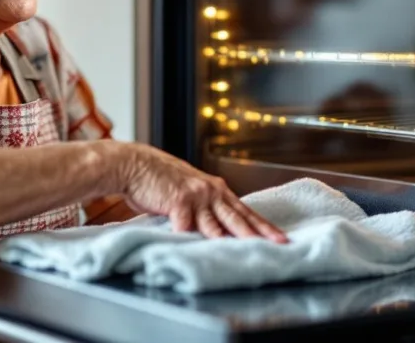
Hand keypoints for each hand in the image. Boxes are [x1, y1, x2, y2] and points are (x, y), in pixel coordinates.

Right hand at [114, 143, 287, 242]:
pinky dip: (194, 238)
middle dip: (260, 232)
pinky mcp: (178, 202)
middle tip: (279, 244)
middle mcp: (210, 191)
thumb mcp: (188, 189)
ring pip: (219, 223)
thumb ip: (203, 204)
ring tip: (251, 250)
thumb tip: (215, 224)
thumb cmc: (158, 179)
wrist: (135, 164)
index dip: (263, 225)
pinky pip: (188, 225)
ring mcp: (196, 196)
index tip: (279, 237)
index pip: (244, 210)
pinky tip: (204, 250)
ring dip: (235, 238)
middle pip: (239, 217)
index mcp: (215, 189)